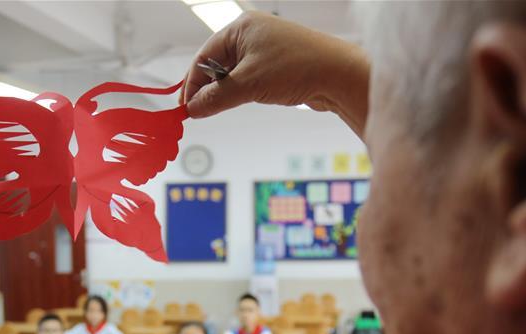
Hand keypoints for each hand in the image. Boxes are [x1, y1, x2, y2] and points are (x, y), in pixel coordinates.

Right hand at [180, 11, 368, 134]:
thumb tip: (192, 109)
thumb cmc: (296, 69)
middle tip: (199, 113)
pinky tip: (241, 102)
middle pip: (215, 64)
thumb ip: (216, 97)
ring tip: (218, 109)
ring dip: (224, 92)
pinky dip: (240, 91)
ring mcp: (265, 48)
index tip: (186, 109)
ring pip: (232, 73)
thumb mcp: (248, 85)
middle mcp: (251, 34)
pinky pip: (248, 78)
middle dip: (207, 88)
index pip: (203, 56)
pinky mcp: (276, 64)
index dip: (192, 84)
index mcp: (240, 28)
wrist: (339, 75)